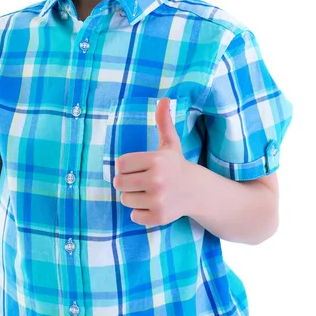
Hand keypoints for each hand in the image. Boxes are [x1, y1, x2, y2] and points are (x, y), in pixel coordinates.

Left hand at [113, 97, 198, 225]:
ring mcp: (158, 200)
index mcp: (156, 160)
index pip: (120, 164)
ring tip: (148, 192)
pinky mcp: (159, 217)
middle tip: (140, 180)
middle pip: (119, 183)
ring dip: (133, 197)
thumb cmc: (176, 165)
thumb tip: (164, 98)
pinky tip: (152, 204)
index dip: (125, 166)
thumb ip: (163, 122)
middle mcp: (157, 180)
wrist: (197, 191)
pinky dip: (140, 212)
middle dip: (126, 182)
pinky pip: (134, 216)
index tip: (136, 167)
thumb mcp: (170, 143)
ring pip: (125, 200)